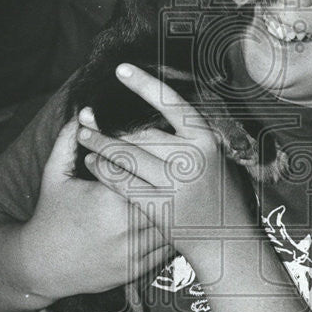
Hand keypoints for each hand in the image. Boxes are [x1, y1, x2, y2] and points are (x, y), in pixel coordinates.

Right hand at [18, 118, 172, 299]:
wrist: (41, 265)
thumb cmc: (50, 214)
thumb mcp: (55, 174)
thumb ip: (69, 141)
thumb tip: (86, 111)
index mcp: (107, 199)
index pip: (144, 171)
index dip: (157, 160)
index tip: (164, 152)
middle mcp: (123, 227)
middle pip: (164, 197)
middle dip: (175, 184)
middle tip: (186, 171)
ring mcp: (132, 251)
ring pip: (172, 224)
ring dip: (181, 210)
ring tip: (189, 193)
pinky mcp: (136, 269)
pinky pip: (168, 249)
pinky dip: (176, 234)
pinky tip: (180, 220)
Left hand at [76, 64, 255, 265]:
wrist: (227, 241)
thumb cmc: (222, 196)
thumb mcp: (218, 159)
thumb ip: (194, 137)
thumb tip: (161, 110)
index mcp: (206, 140)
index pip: (171, 104)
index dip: (144, 84)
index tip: (120, 70)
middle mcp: (190, 159)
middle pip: (141, 133)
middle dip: (110, 124)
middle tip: (88, 114)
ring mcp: (174, 184)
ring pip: (126, 156)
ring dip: (99, 144)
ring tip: (84, 134)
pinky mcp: (158, 207)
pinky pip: (122, 183)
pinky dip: (103, 170)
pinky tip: (90, 162)